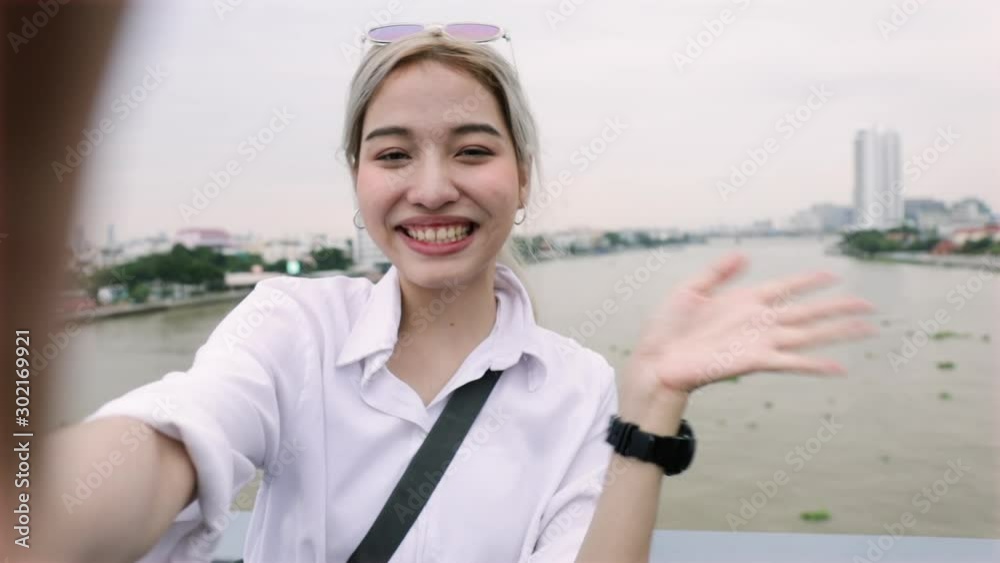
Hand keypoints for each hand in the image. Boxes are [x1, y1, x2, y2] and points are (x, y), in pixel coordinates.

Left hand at [628, 253, 876, 398]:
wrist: (656, 358)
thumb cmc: (669, 326)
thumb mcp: (691, 289)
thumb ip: (718, 272)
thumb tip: (743, 255)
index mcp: (745, 300)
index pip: (786, 287)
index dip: (809, 281)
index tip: (833, 274)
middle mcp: (759, 321)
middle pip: (808, 311)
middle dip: (839, 308)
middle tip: (869, 304)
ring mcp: (760, 341)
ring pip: (809, 334)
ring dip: (839, 332)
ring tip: (868, 329)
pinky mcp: (755, 361)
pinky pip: (791, 362)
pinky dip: (815, 365)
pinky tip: (840, 367)